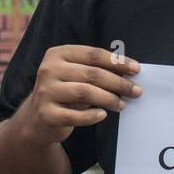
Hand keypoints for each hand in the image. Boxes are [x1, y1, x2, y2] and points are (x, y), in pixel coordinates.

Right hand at [17, 44, 141, 144]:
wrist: (37, 118)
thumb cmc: (64, 93)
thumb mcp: (74, 74)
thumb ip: (95, 69)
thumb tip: (129, 72)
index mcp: (57, 54)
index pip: (93, 54)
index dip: (117, 61)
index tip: (136, 70)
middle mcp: (48, 70)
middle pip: (92, 74)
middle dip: (118, 82)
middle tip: (136, 91)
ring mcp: (45, 92)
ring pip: (85, 93)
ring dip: (109, 99)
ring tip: (122, 105)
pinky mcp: (46, 114)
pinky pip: (75, 116)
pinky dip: (92, 116)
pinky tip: (102, 115)